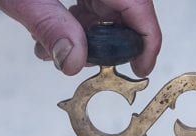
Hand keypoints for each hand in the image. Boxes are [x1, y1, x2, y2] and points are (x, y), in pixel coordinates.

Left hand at [0, 0, 161, 75]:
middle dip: (106, 41)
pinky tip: (48, 38)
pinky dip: (73, 22)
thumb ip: (49, 26)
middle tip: (86, 63)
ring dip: (84, 36)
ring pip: (106, 7)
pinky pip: (89, 1)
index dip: (147, 39)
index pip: (138, 4)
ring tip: (53, 51)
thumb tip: (75, 62)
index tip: (141, 67)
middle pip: (126, 7)